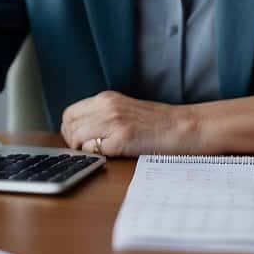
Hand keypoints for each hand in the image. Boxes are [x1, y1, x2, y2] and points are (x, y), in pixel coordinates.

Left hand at [60, 91, 194, 156]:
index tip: (79, 140)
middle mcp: (107, 106)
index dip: (70, 130)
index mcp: (107, 98)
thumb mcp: (126, 110)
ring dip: (83, 149)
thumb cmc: (158, 123)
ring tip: (100, 152)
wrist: (184, 127)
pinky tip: (111, 154)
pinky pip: (92, 149)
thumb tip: (81, 130)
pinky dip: (95, 155)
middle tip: (87, 150)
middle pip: (69, 125)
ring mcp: (114, 121)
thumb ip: (104, 115)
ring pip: (76, 137)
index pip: (70, 113)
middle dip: (72, 141)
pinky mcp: (122, 137)